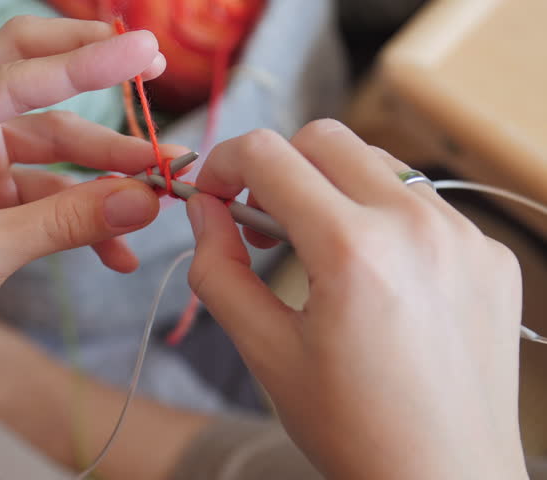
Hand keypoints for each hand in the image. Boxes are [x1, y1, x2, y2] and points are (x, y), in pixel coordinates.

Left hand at [0, 16, 181, 464]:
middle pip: (31, 80)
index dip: (87, 64)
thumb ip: (66, 221)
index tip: (145, 51)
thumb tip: (145, 198)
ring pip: (54, 146)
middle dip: (90, 74)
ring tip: (156, 192)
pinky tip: (118, 252)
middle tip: (151, 65)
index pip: (15, 77)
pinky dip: (87, 220)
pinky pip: (54, 196)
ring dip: (104, 171)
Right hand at [186, 120, 526, 478]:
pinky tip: (377, 276)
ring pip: (378, 163)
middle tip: (263, 221)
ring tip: (320, 249)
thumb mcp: (264, 352)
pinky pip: (422, 203)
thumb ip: (219, 270)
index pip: (268, 154)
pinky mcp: (491, 254)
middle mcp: (417, 227)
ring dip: (332, 188)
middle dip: (278, 166)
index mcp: (353, 250)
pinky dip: (383, 218)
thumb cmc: (353, 429)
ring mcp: (464, 237)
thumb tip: (205, 212)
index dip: (225, 164)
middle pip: (325, 138)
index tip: (215, 194)